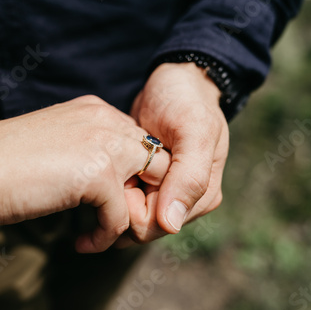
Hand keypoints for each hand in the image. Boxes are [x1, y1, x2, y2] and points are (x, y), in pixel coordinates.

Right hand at [0, 95, 169, 252]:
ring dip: (133, 214)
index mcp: (96, 110)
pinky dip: (106, 237)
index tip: (116, 201)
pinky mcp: (98, 174)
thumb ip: (90, 153)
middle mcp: (106, 119)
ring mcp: (105, 144)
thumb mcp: (59, 147)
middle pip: (156, 161)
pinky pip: (122, 217)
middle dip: (144, 193)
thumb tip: (111, 184)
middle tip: (119, 219)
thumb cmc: (3, 163)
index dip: (135, 175)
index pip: (140, 143)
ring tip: (106, 233)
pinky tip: (83, 244)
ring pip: (150, 187)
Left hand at [120, 63, 228, 244]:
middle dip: (123, 203)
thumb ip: (189, 177)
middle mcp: (186, 201)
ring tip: (112, 167)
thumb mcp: (193, 131)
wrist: (174, 82)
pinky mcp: (150, 184)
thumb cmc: (186, 101)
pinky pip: (126, 202)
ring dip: (115, 197)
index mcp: (202, 195)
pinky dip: (114, 190)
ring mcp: (167, 194)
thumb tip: (171, 224)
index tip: (128, 176)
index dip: (134, 207)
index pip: (157, 225)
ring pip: (130, 217)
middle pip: (142, 227)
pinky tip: (109, 171)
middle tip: (118, 169)